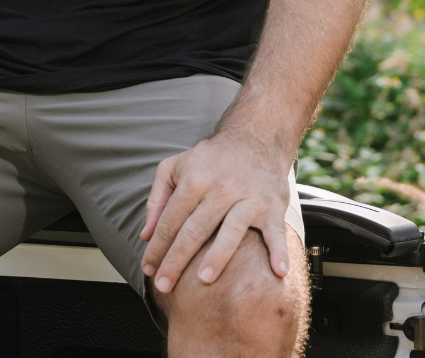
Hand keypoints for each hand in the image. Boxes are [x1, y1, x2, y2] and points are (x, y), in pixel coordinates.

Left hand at [139, 128, 291, 295]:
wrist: (254, 138)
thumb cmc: (209, 159)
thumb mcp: (175, 167)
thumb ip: (157, 199)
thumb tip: (146, 235)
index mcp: (193, 179)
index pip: (171, 220)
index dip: (157, 246)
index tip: (149, 270)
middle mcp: (219, 188)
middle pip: (194, 229)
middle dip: (177, 260)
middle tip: (164, 286)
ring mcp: (247, 197)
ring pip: (230, 231)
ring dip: (217, 256)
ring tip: (203, 279)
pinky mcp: (272, 206)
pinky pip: (275, 232)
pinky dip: (278, 252)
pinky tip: (277, 272)